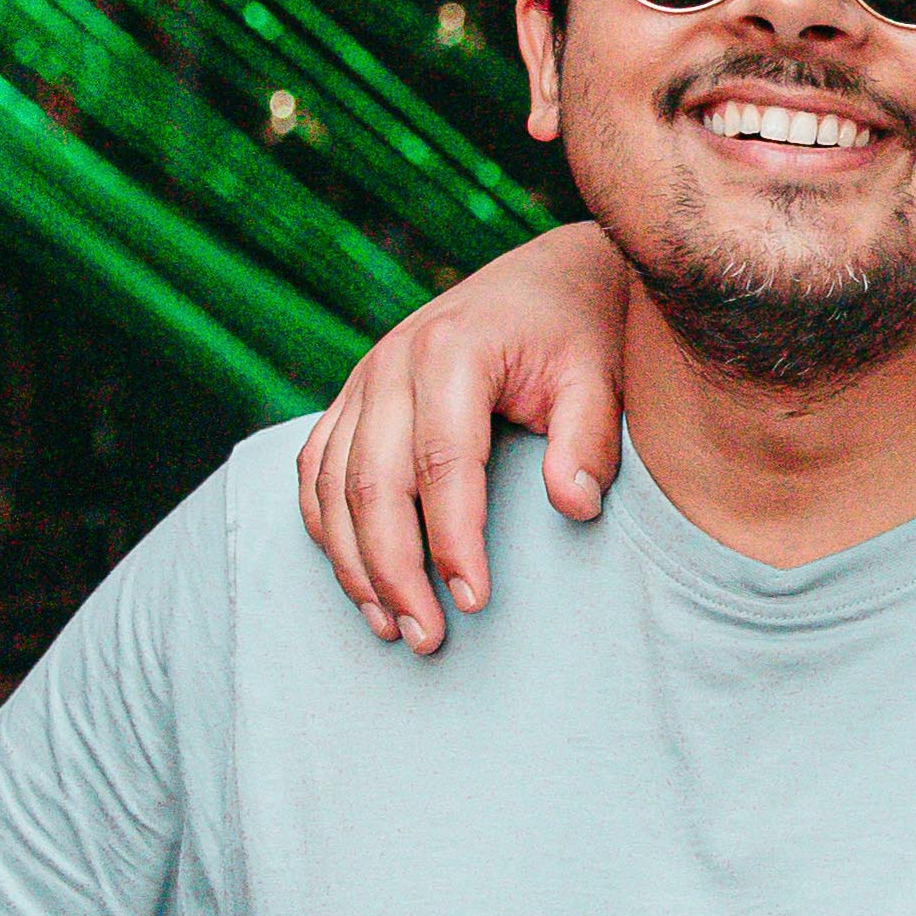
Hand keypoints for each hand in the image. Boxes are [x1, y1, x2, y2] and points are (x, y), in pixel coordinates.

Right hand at [296, 227, 632, 648]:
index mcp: (451, 352)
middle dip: (394, 571)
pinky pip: (316, 467)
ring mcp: (364, 378)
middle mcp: (391, 363)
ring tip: (390, 627)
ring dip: (354, 563)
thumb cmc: (579, 334)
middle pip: (373, 484)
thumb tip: (573, 507)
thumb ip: (590, 438)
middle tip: (426, 638)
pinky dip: (326, 527)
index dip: (453, 539)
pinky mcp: (353, 397)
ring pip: (332, 484)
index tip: (474, 602)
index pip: (441, 464)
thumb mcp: (599, 376)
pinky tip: (356, 578)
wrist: (550, 278)